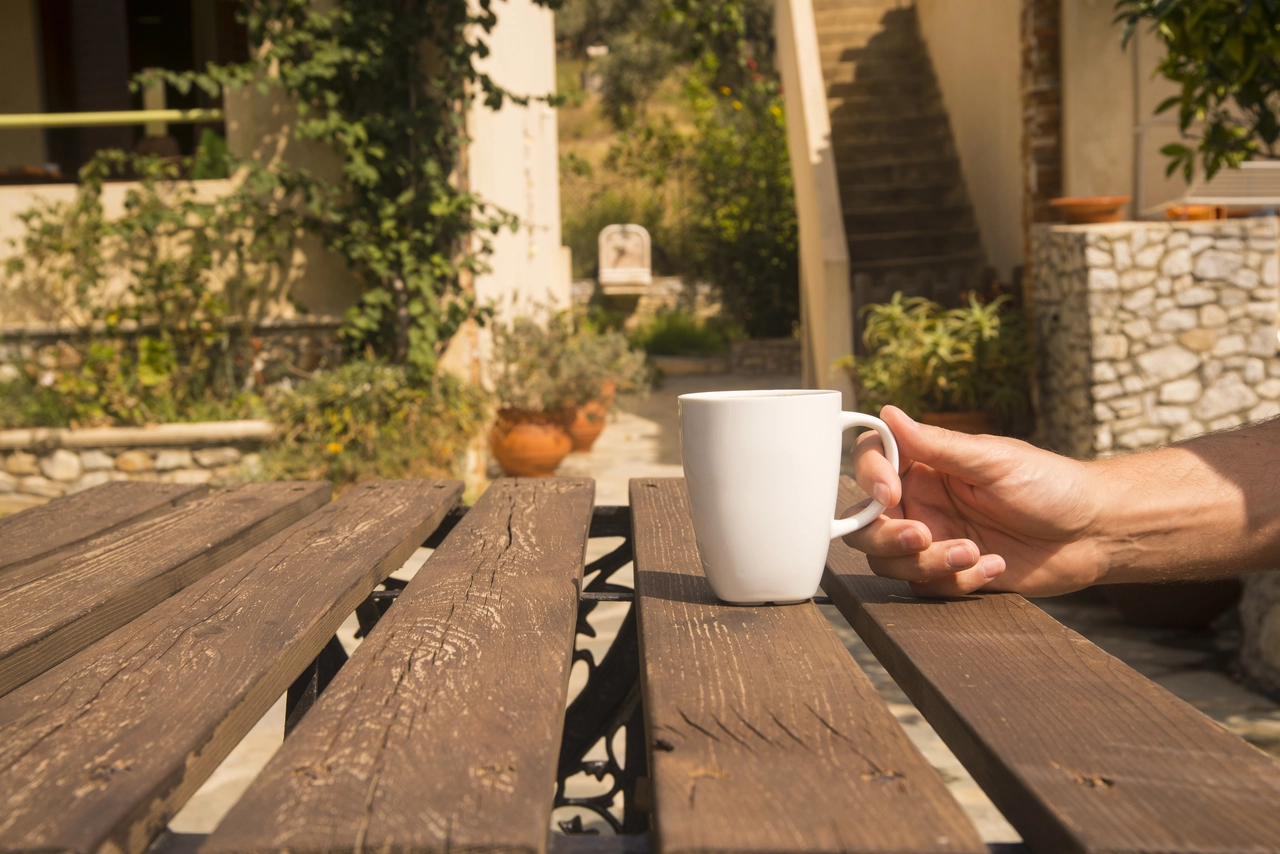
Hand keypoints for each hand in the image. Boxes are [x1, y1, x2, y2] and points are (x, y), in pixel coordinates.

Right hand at [842, 406, 1107, 596]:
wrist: (1094, 532)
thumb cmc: (1052, 485)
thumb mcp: (993, 461)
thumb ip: (936, 444)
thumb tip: (888, 412)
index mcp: (925, 465)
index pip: (870, 462)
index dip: (869, 478)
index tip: (890, 493)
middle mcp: (921, 502)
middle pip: (864, 524)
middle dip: (888, 537)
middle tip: (924, 537)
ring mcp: (933, 539)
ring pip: (890, 562)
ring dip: (928, 563)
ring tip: (974, 553)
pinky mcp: (950, 573)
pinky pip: (927, 587)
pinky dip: (958, 581)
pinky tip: (994, 566)